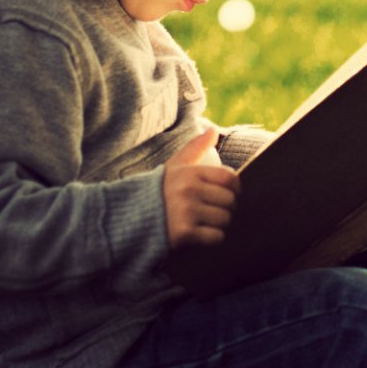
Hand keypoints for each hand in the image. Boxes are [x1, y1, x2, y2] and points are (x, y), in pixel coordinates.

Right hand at [162, 129, 240, 251]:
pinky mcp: (184, 234)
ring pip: (224, 219)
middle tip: (215, 209)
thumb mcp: (175, 166)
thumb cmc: (160, 190)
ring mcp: (186, 212)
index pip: (229, 178)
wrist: (132, 217)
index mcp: (190, 173)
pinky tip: (202, 234)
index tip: (227, 193)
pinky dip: (213, 238)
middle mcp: (189, 191)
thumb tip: (213, 130)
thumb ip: (194, 147)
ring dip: (220, 223)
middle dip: (226, 207)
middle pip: (229, 201)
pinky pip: (216, 237)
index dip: (234, 187)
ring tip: (207, 221)